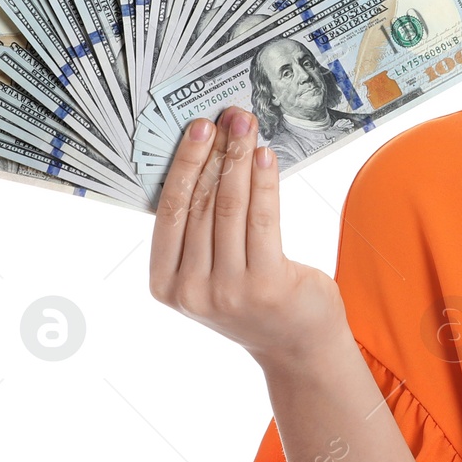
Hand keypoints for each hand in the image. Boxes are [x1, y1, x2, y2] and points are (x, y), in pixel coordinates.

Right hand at [148, 105, 349, 375]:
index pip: (169, 212)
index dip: (183, 165)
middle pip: (200, 204)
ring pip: (229, 207)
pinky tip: (265, 156)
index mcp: (165, 285)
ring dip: (238, 159)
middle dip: (214, 153)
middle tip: (226, 116)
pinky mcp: (265, 284)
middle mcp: (191, 291)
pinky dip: (263, 182)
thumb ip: (200, 230)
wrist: (296, 345)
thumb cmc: (252, 296)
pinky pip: (262, 219)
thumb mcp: (212, 270)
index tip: (196, 128)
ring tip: (246, 126)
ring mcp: (227, 291)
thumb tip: (206, 156)